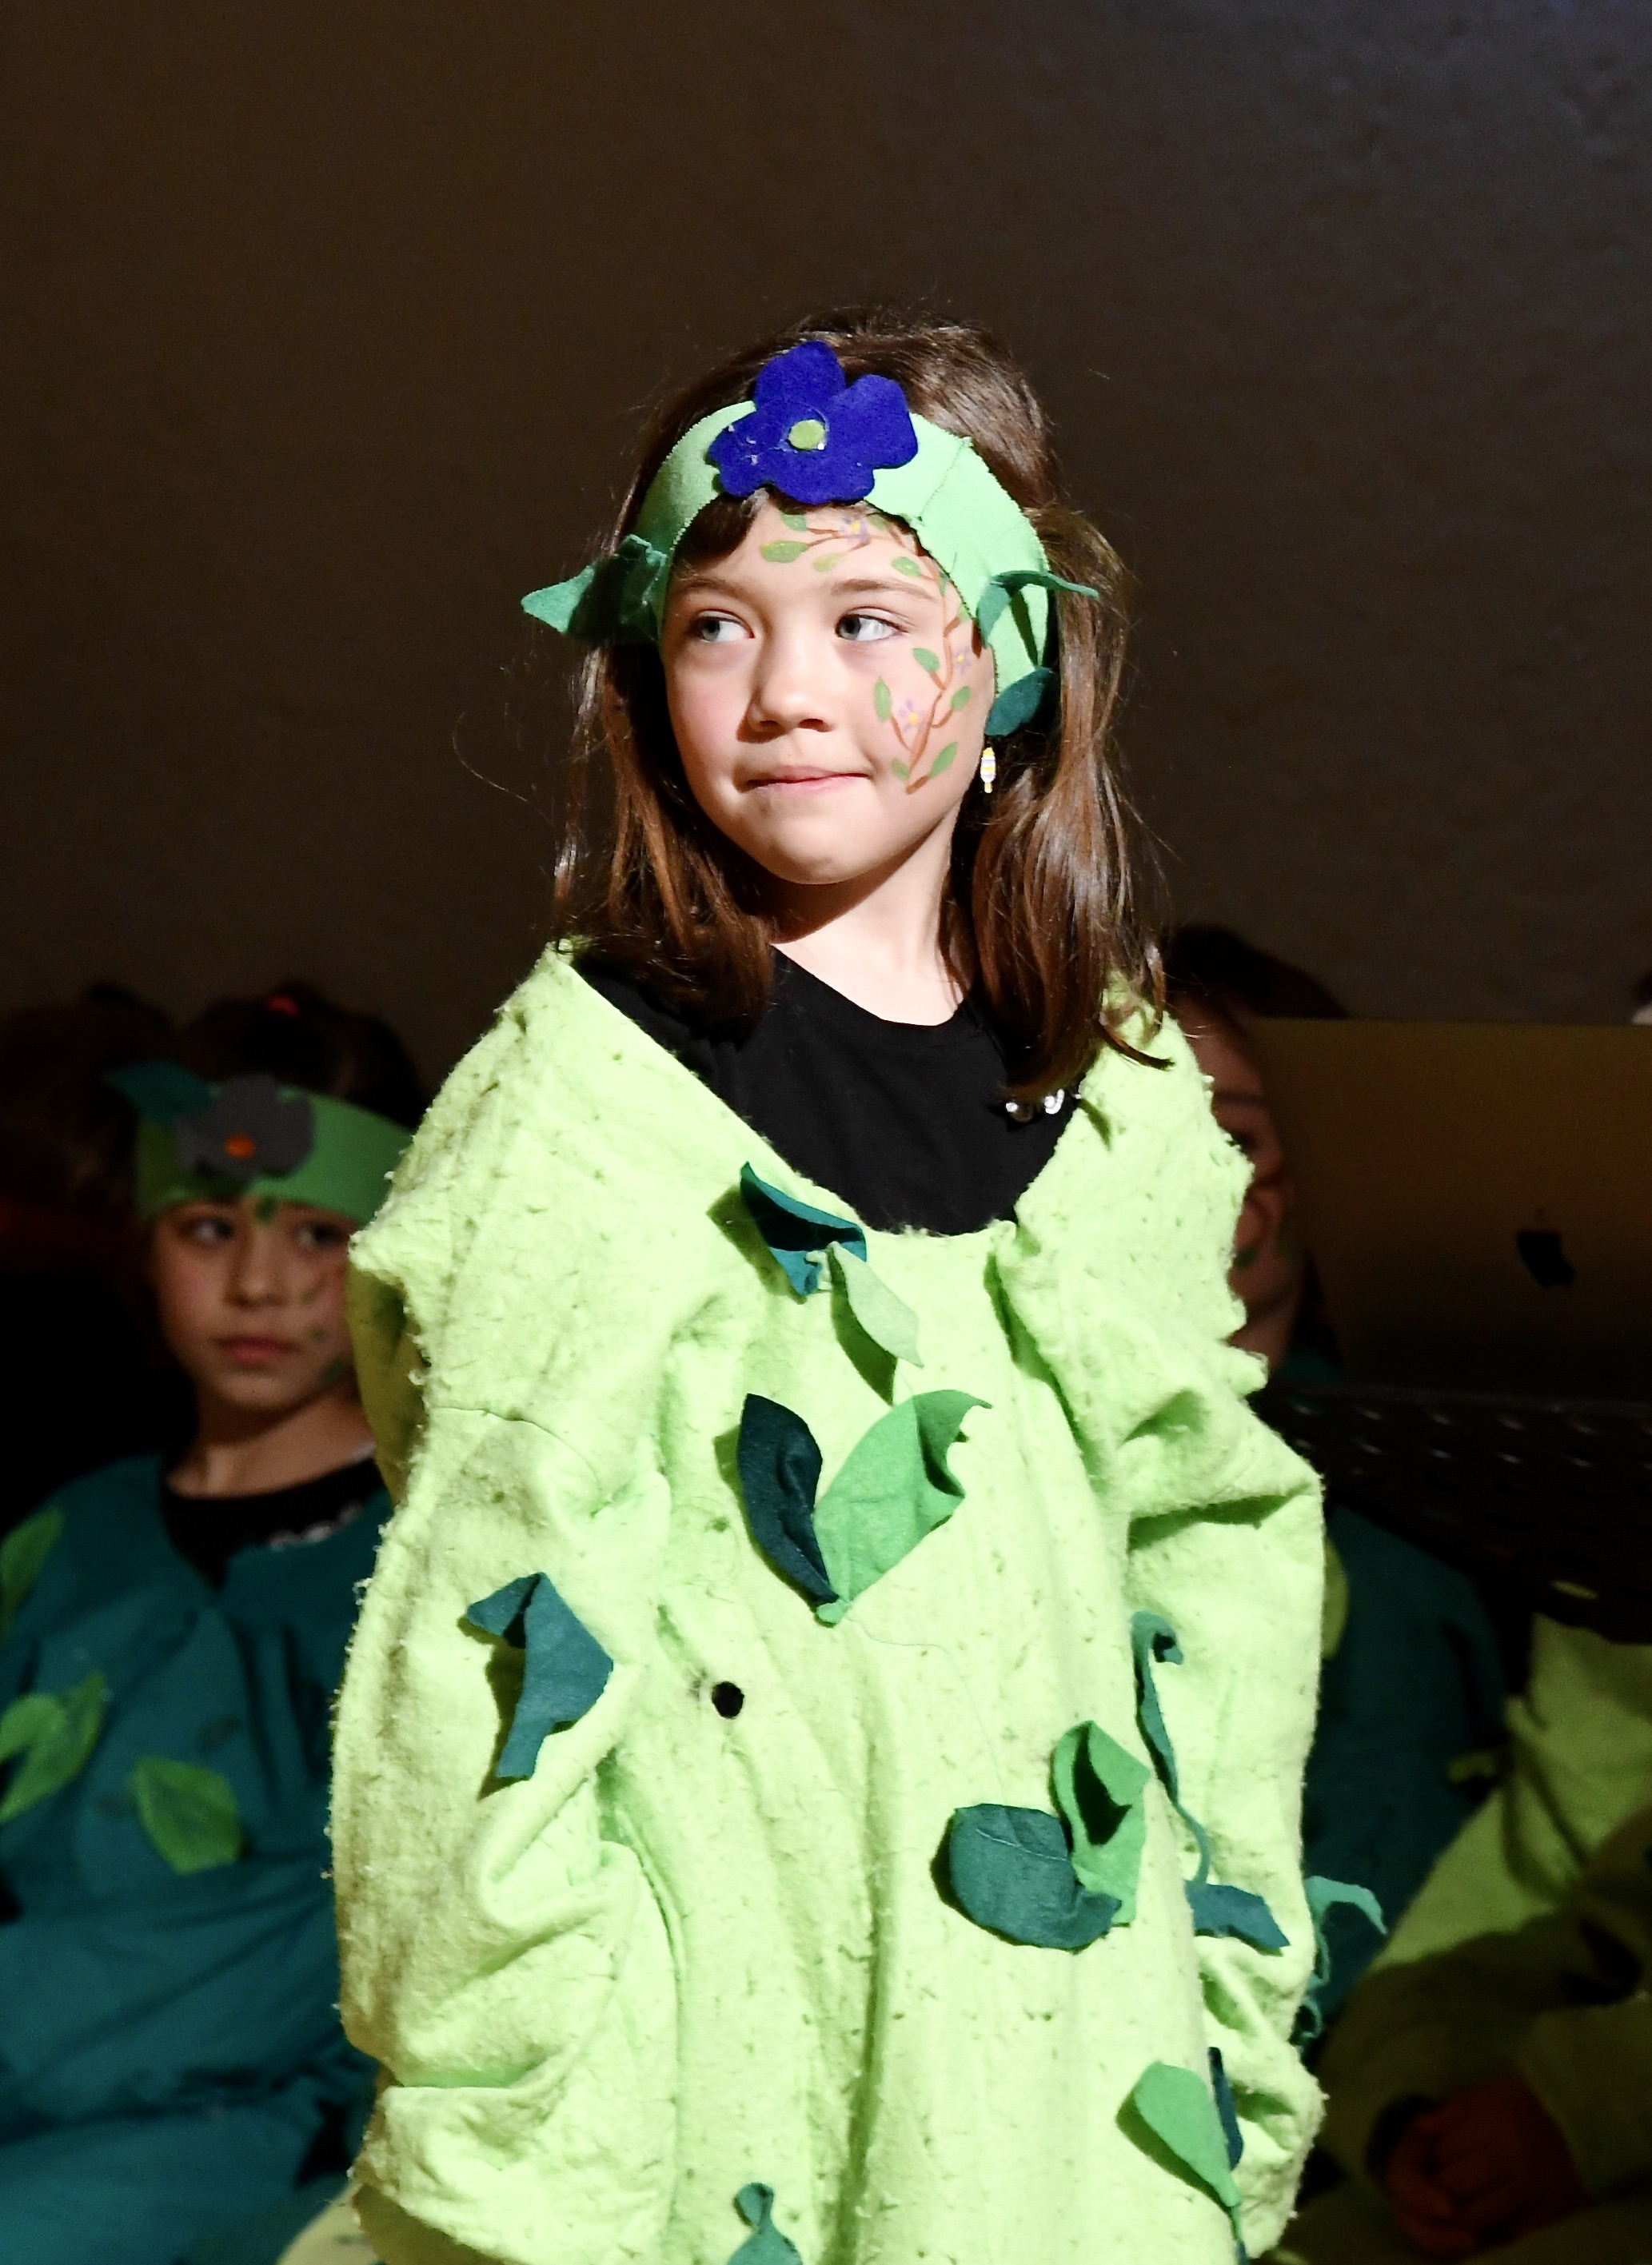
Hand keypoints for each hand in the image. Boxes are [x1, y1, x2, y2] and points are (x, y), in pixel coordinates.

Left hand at [1384, 2074, 1588, 2255]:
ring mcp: (1532, 2187)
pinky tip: (1486, 2223)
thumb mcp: (1488, 2091)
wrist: (1588, 2117)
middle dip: (1441, 2191)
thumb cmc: (1529, 2100)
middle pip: (1453, 2188)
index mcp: (1492, 2121)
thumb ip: (1453, 2110)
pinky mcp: (1550, 2211)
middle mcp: (1511, 2155)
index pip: (1443, 2153)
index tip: (1438, 2158)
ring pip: (1476, 2218)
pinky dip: (1492, 2232)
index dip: (1433, 2159)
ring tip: (1459, 2207)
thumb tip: (1421, 2128)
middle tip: (1443, 2187)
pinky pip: (1510, 2234)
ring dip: (1461, 2218)